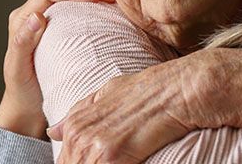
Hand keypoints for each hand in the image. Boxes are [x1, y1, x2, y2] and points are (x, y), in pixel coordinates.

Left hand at [0, 0, 115, 138]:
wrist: (27, 107)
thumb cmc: (21, 91)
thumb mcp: (17, 69)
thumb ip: (22, 42)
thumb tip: (36, 16)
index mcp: (22, 18)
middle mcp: (35, 14)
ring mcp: (51, 20)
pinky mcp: (64, 28)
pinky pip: (81, 9)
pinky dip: (97, 5)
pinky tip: (113, 8)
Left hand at [48, 48, 241, 162]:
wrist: (189, 85)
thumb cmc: (160, 87)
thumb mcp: (114, 91)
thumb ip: (82, 111)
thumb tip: (53, 130)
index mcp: (78, 119)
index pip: (63, 159)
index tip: (92, 162)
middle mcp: (81, 130)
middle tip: (117, 159)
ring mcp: (95, 143)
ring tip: (126, 159)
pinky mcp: (112, 153)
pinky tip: (130, 162)